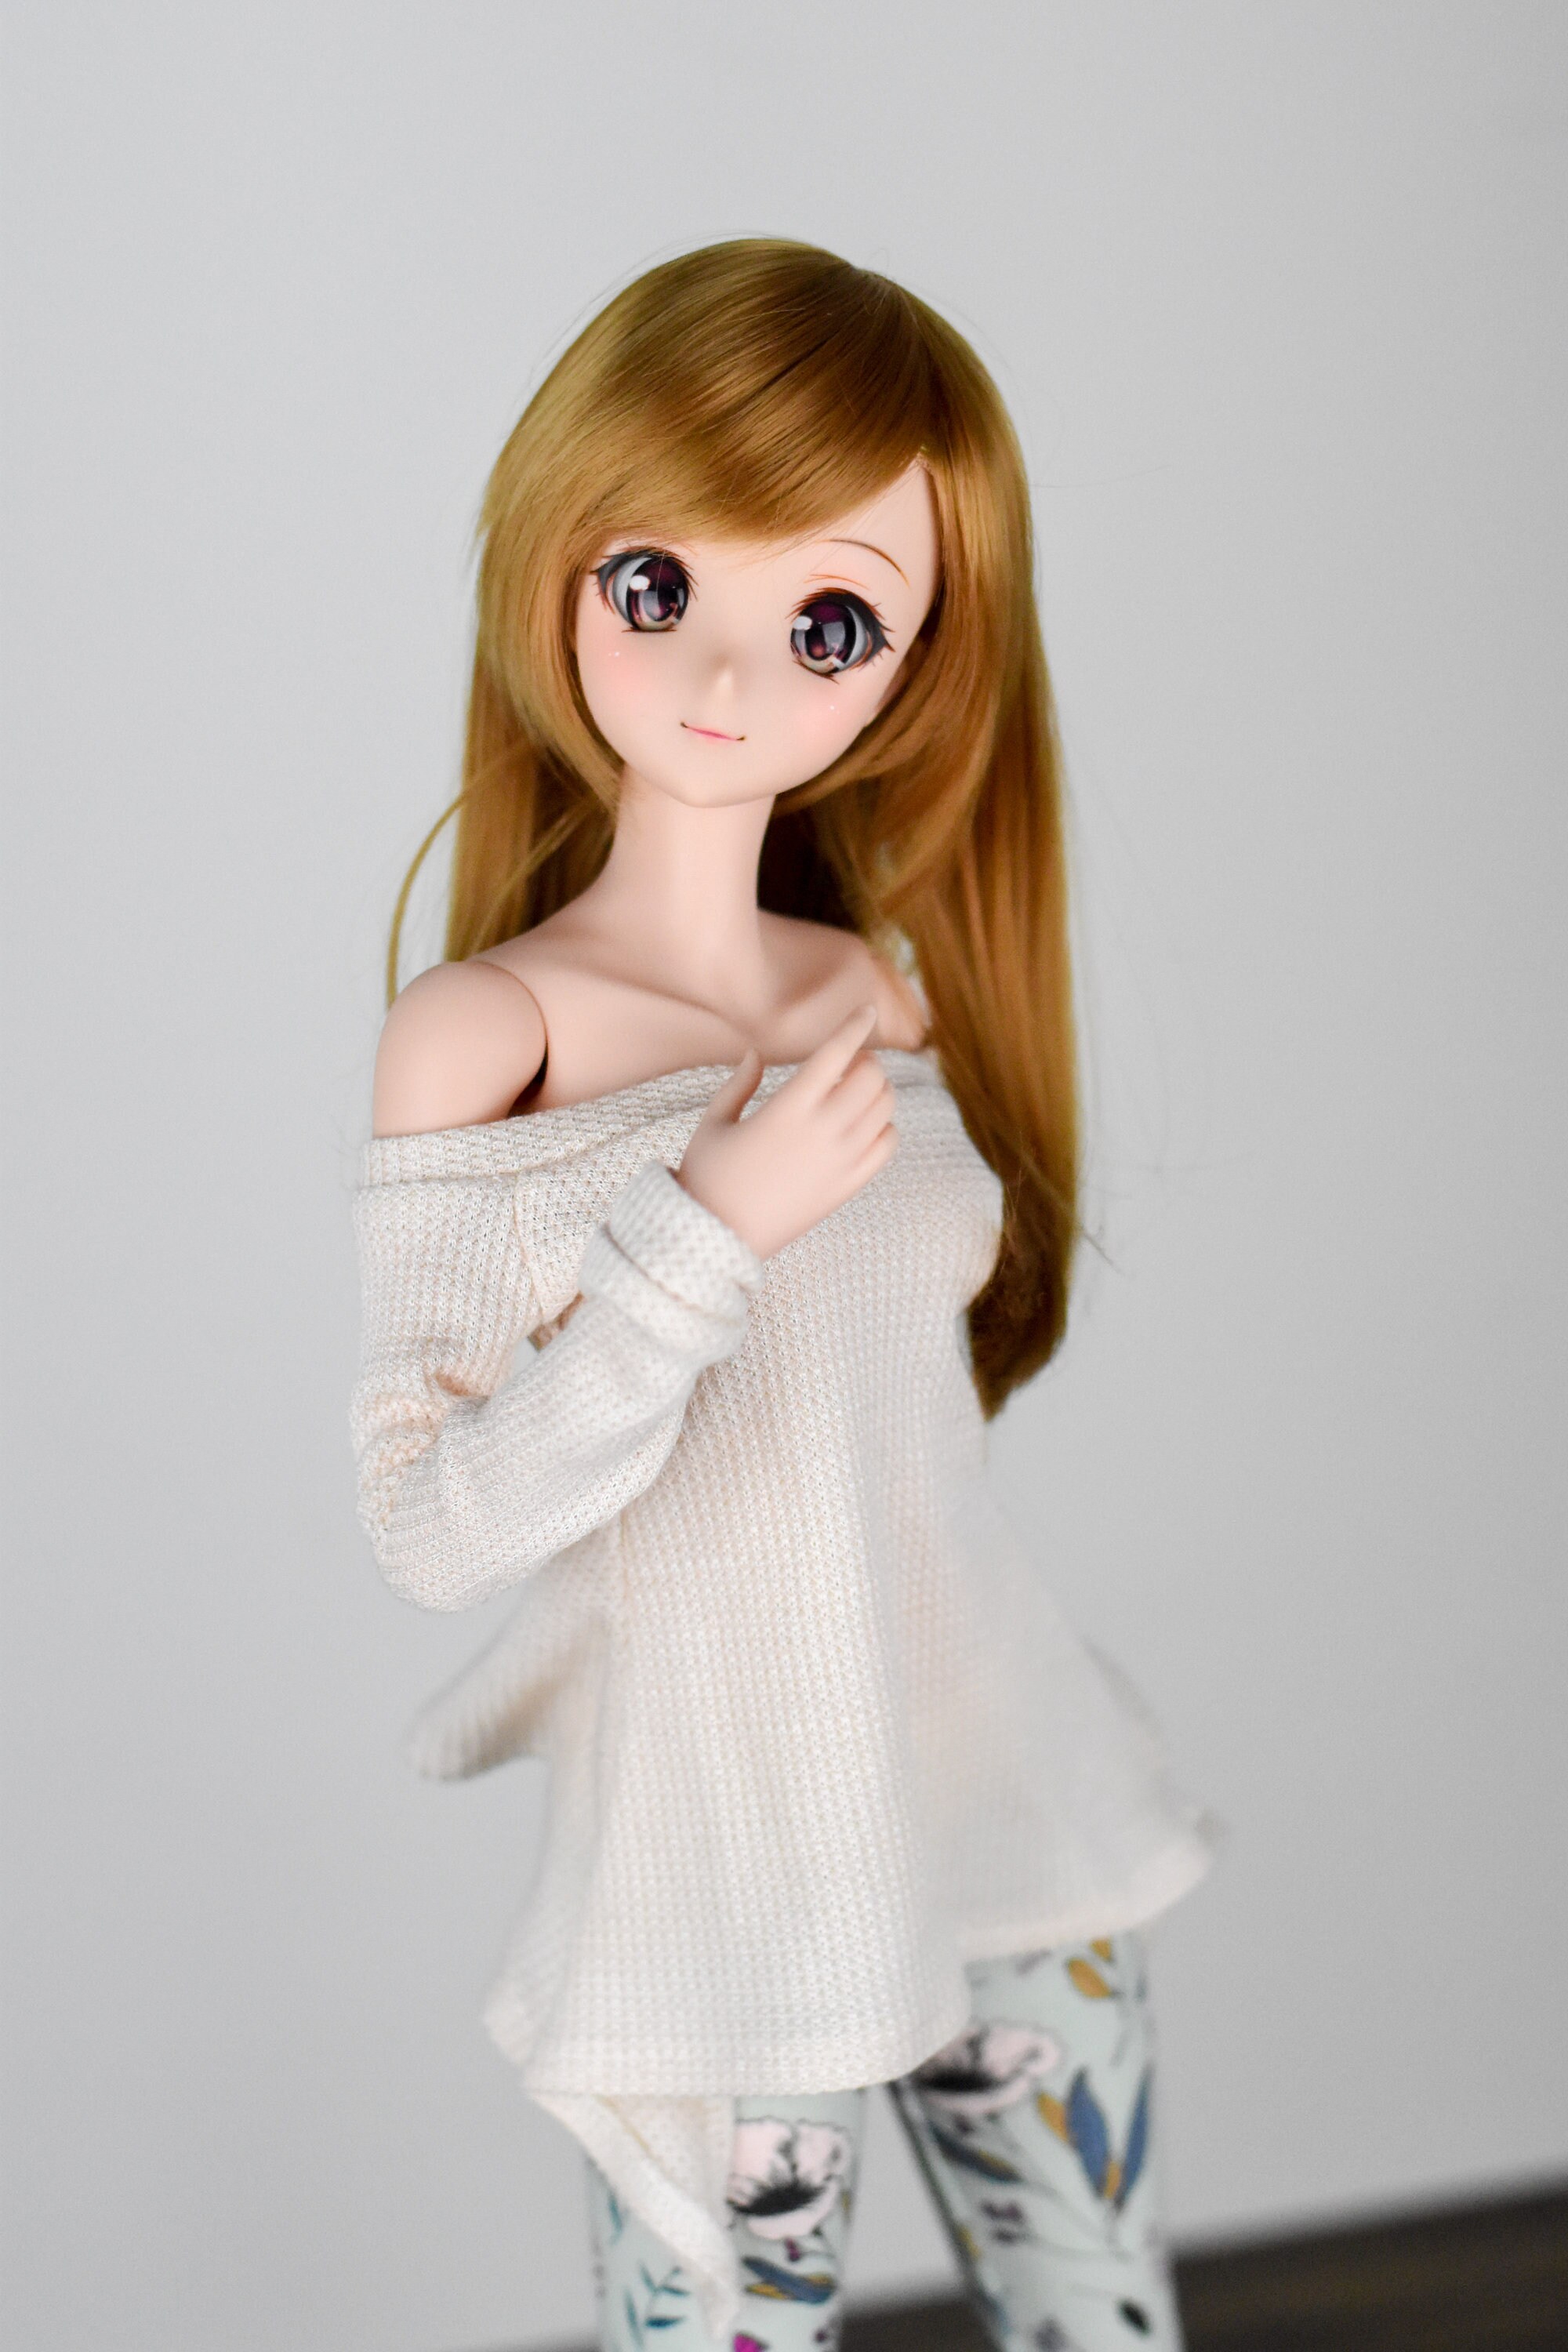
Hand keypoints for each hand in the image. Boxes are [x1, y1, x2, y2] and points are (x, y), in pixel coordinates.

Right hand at [676, 1005, 897, 1258]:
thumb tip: (755, 1054)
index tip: (866, 1010)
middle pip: (872, 1077)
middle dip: (865, 1061)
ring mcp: (840, 1161)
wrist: (719, 1237)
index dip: (855, 1026)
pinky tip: (864, 1125)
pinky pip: (887, 1144)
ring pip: (885, 1107)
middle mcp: (822, 1131)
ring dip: (877, 1090)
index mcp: (787, 1108)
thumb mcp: (714, 1123)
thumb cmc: (708, 1176)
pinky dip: (885, 1126)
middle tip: (849, 1063)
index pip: (836, 1053)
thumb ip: (738, 1083)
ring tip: (854, 1090)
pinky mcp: (848, 1186)